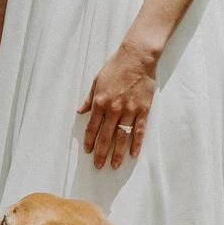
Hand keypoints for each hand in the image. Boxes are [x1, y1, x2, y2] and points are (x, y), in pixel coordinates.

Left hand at [78, 40, 158, 171]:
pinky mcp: (143, 110)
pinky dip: (136, 143)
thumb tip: (80, 111)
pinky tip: (133, 154)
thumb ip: (89, 98)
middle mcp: (114, 109)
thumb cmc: (116, 66)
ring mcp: (129, 110)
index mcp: (100, 101)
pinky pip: (139, 130)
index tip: (88, 152)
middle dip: (101, 152)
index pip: (93, 127)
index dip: (90, 141)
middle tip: (99, 166)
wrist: (137, 58)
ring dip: (117, 152)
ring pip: (122, 136)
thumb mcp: (97, 81)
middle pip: (106, 136)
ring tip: (114, 165)